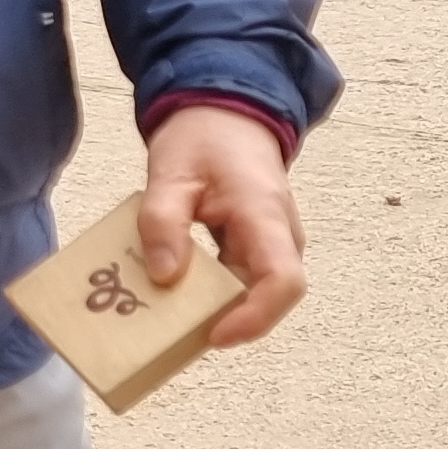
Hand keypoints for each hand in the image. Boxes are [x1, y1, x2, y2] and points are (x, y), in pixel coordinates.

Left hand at [139, 106, 306, 348]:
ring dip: (216, 308)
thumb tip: (165, 277)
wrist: (226, 114)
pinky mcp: (256, 246)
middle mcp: (279, 236)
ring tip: (166, 317)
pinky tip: (172, 292)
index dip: (255, 317)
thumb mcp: (171, 173)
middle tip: (173, 334)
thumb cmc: (203, 137)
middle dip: (226, 321)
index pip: (283, 281)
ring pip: (252, 291)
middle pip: (268, 296)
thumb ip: (164, 221)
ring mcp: (272, 243)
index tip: (214, 334)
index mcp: (265, 216)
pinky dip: (209, 291)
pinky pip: (238, 279)